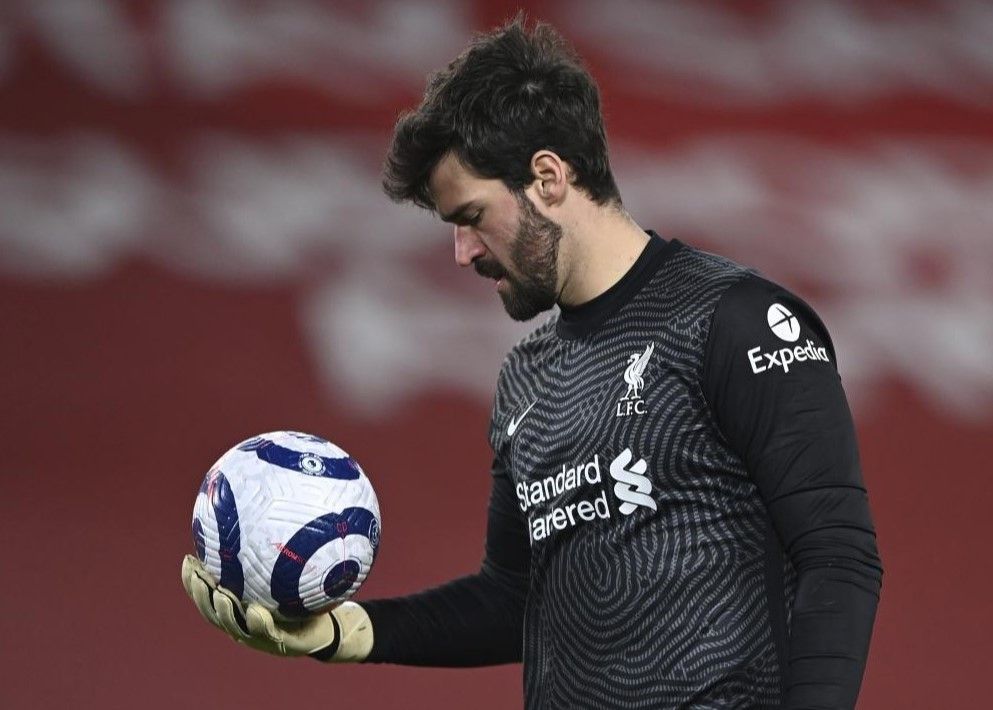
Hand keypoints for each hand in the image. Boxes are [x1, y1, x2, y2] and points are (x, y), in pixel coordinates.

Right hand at [180, 554, 372, 660]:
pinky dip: (259, 624)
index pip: (210, 593)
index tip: (188, 559)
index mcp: (240, 606)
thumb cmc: (304, 593)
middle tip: (198, 576)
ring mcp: (261, 636)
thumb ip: (274, 547)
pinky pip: (269, 634)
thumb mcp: (288, 568)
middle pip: (214, 612)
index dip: (194, 580)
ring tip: (221, 595)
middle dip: (202, 596)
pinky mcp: (282, 644)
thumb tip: (270, 505)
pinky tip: (255, 611)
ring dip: (225, 612)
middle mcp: (245, 622)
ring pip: (236, 626)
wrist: (328, 622)